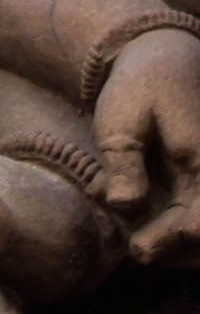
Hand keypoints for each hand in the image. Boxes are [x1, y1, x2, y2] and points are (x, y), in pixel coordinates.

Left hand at [94, 28, 199, 262]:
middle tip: (137, 252)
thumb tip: (125, 207)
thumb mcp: (121, 121)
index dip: (175, 237)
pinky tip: (138, 222)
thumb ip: (125, 164)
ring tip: (138, 246)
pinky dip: (172, 228)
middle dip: (172, 247)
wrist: (162, 61)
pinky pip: (191, 213)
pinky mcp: (196, 182)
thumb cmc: (139, 88)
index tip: (142, 247)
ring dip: (175, 243)